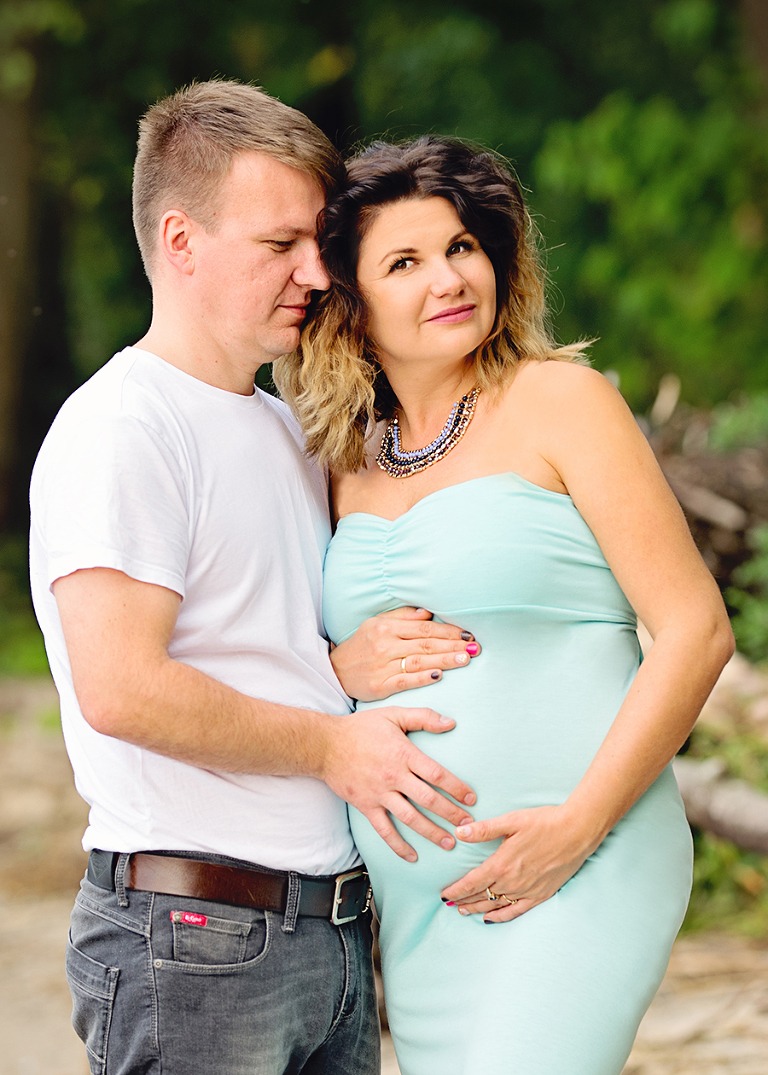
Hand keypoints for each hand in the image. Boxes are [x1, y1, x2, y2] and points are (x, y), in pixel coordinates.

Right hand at [321, 705, 475, 860]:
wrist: (325, 745)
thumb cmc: (361, 728)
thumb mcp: (393, 714)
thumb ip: (423, 717)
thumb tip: (451, 723)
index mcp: (403, 754)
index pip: (436, 774)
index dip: (456, 788)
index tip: (471, 799)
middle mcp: (393, 776)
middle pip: (428, 800)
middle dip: (451, 814)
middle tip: (468, 826)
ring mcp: (379, 794)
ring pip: (410, 818)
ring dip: (431, 833)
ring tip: (449, 843)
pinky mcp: (366, 806)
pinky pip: (384, 830)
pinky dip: (398, 846)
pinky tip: (413, 856)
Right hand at [330, 607, 480, 700]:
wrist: (335, 671)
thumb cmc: (361, 645)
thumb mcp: (376, 624)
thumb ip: (402, 617)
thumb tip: (427, 613)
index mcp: (386, 627)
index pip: (424, 628)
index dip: (448, 630)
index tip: (468, 634)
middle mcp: (385, 644)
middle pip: (425, 644)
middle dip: (453, 645)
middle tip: (475, 647)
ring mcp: (382, 666)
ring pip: (419, 661)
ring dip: (445, 659)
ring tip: (465, 659)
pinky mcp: (380, 685)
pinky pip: (405, 681)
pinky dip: (423, 677)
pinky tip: (440, 675)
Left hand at [440, 804, 598, 921]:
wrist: (576, 832)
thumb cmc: (544, 822)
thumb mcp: (511, 820)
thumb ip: (484, 829)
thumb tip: (459, 832)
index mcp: (501, 864)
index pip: (471, 882)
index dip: (456, 890)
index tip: (444, 894)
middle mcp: (512, 882)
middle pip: (481, 896)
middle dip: (464, 900)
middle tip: (450, 903)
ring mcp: (527, 891)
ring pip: (496, 906)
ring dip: (478, 909)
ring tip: (464, 911)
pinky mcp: (541, 895)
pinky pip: (517, 911)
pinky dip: (501, 917)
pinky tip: (492, 918)